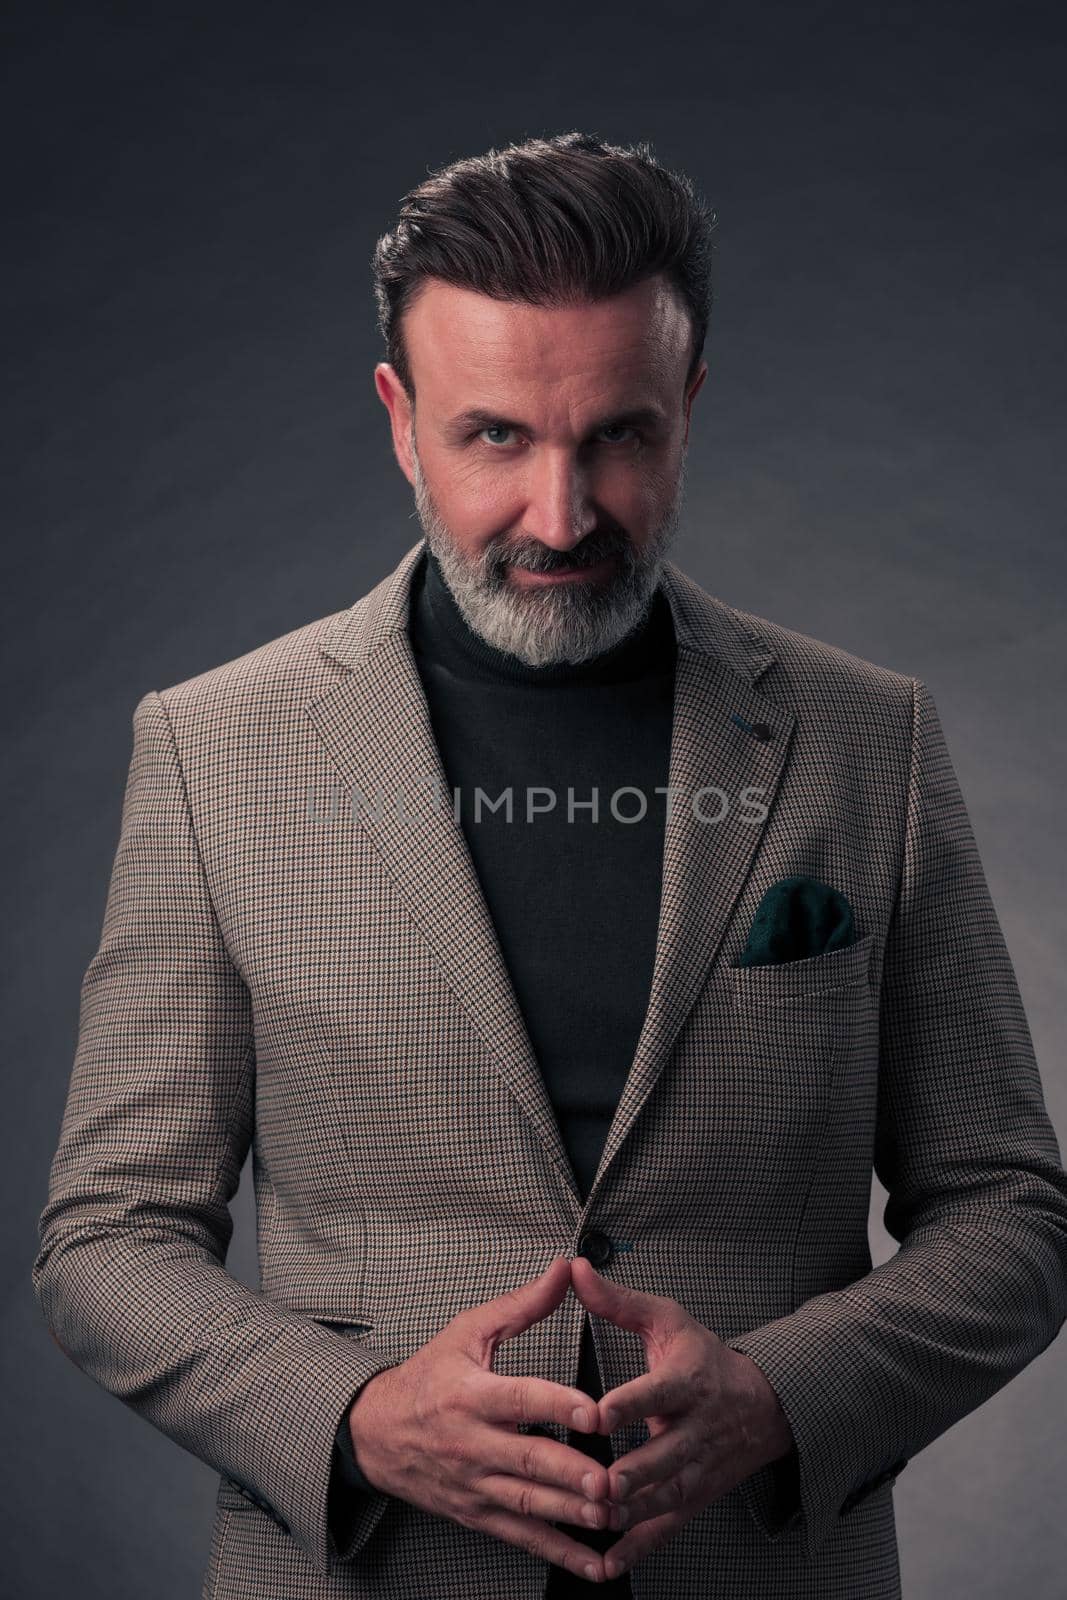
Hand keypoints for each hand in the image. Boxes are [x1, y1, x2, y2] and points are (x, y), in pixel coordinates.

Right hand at [347, 1258, 621, 1582]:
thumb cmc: (429, 1376)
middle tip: (610, 1480)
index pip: (520, 1399)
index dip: (558, 1405)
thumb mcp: (468, 1331)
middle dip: (571, 1473)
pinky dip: (560, 1553)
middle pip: (528, 1459)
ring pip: (529, 1503)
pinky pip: (523, 1536)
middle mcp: (472, 1443)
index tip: (595, 1413)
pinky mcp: (478, 1514)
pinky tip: (595, 1562)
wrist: (376, 1432)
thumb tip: (566, 1270)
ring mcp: (475, 1484)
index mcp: (470, 1393)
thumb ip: (522, 1304)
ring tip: (611, 1515)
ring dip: (572, 1515)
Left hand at [570, 1256, 794, 1580]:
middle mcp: (697, 1428)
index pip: (659, 1391)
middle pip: (667, 1453)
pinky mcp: (694, 1497)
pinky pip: (667, 1528)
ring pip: (668, 1495)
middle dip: (635, 1471)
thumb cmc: (703, 1358)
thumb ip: (617, 1300)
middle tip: (601, 1483)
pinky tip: (607, 1563)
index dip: (631, 1403)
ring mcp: (698, 1468)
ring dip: (634, 1512)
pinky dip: (639, 1548)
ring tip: (599, 1519)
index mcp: (688, 1380)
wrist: (763, 1405)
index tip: (600, 1414)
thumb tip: (575, 1268)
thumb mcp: (666, 1320)